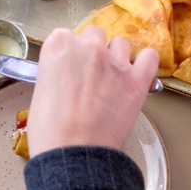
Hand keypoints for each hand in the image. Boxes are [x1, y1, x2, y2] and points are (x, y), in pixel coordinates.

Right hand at [27, 26, 159, 156]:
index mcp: (59, 45)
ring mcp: (116, 61)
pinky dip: (144, 64)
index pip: (66, 36)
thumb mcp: (41, 91)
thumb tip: (70, 76)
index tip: (70, 70)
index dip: (69, 55)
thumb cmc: (50, 131)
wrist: (75, 154)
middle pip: (94, 35)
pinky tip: (137, 75)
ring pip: (121, 45)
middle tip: (90, 76)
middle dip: (93, 51)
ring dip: (117, 57)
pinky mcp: (138, 79)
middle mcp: (89, 46)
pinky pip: (149, 58)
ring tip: (112, 80)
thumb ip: (57, 72)